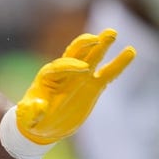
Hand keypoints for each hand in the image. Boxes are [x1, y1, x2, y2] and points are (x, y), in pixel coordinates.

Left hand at [15, 30, 135, 145]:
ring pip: (92, 57)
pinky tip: (130, 52)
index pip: (59, 67)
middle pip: (75, 53)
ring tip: (113, 33)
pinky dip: (118, 64)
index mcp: (47, 77)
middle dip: (85, 44)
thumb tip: (38, 106)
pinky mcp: (93, 86)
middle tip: (98, 37)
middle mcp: (65, 73)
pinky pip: (107, 73)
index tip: (84, 70)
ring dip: (102, 45)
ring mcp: (80, 78)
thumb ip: (31, 113)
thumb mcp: (27, 119)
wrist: (44, 125)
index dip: (70, 66)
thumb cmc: (32, 119)